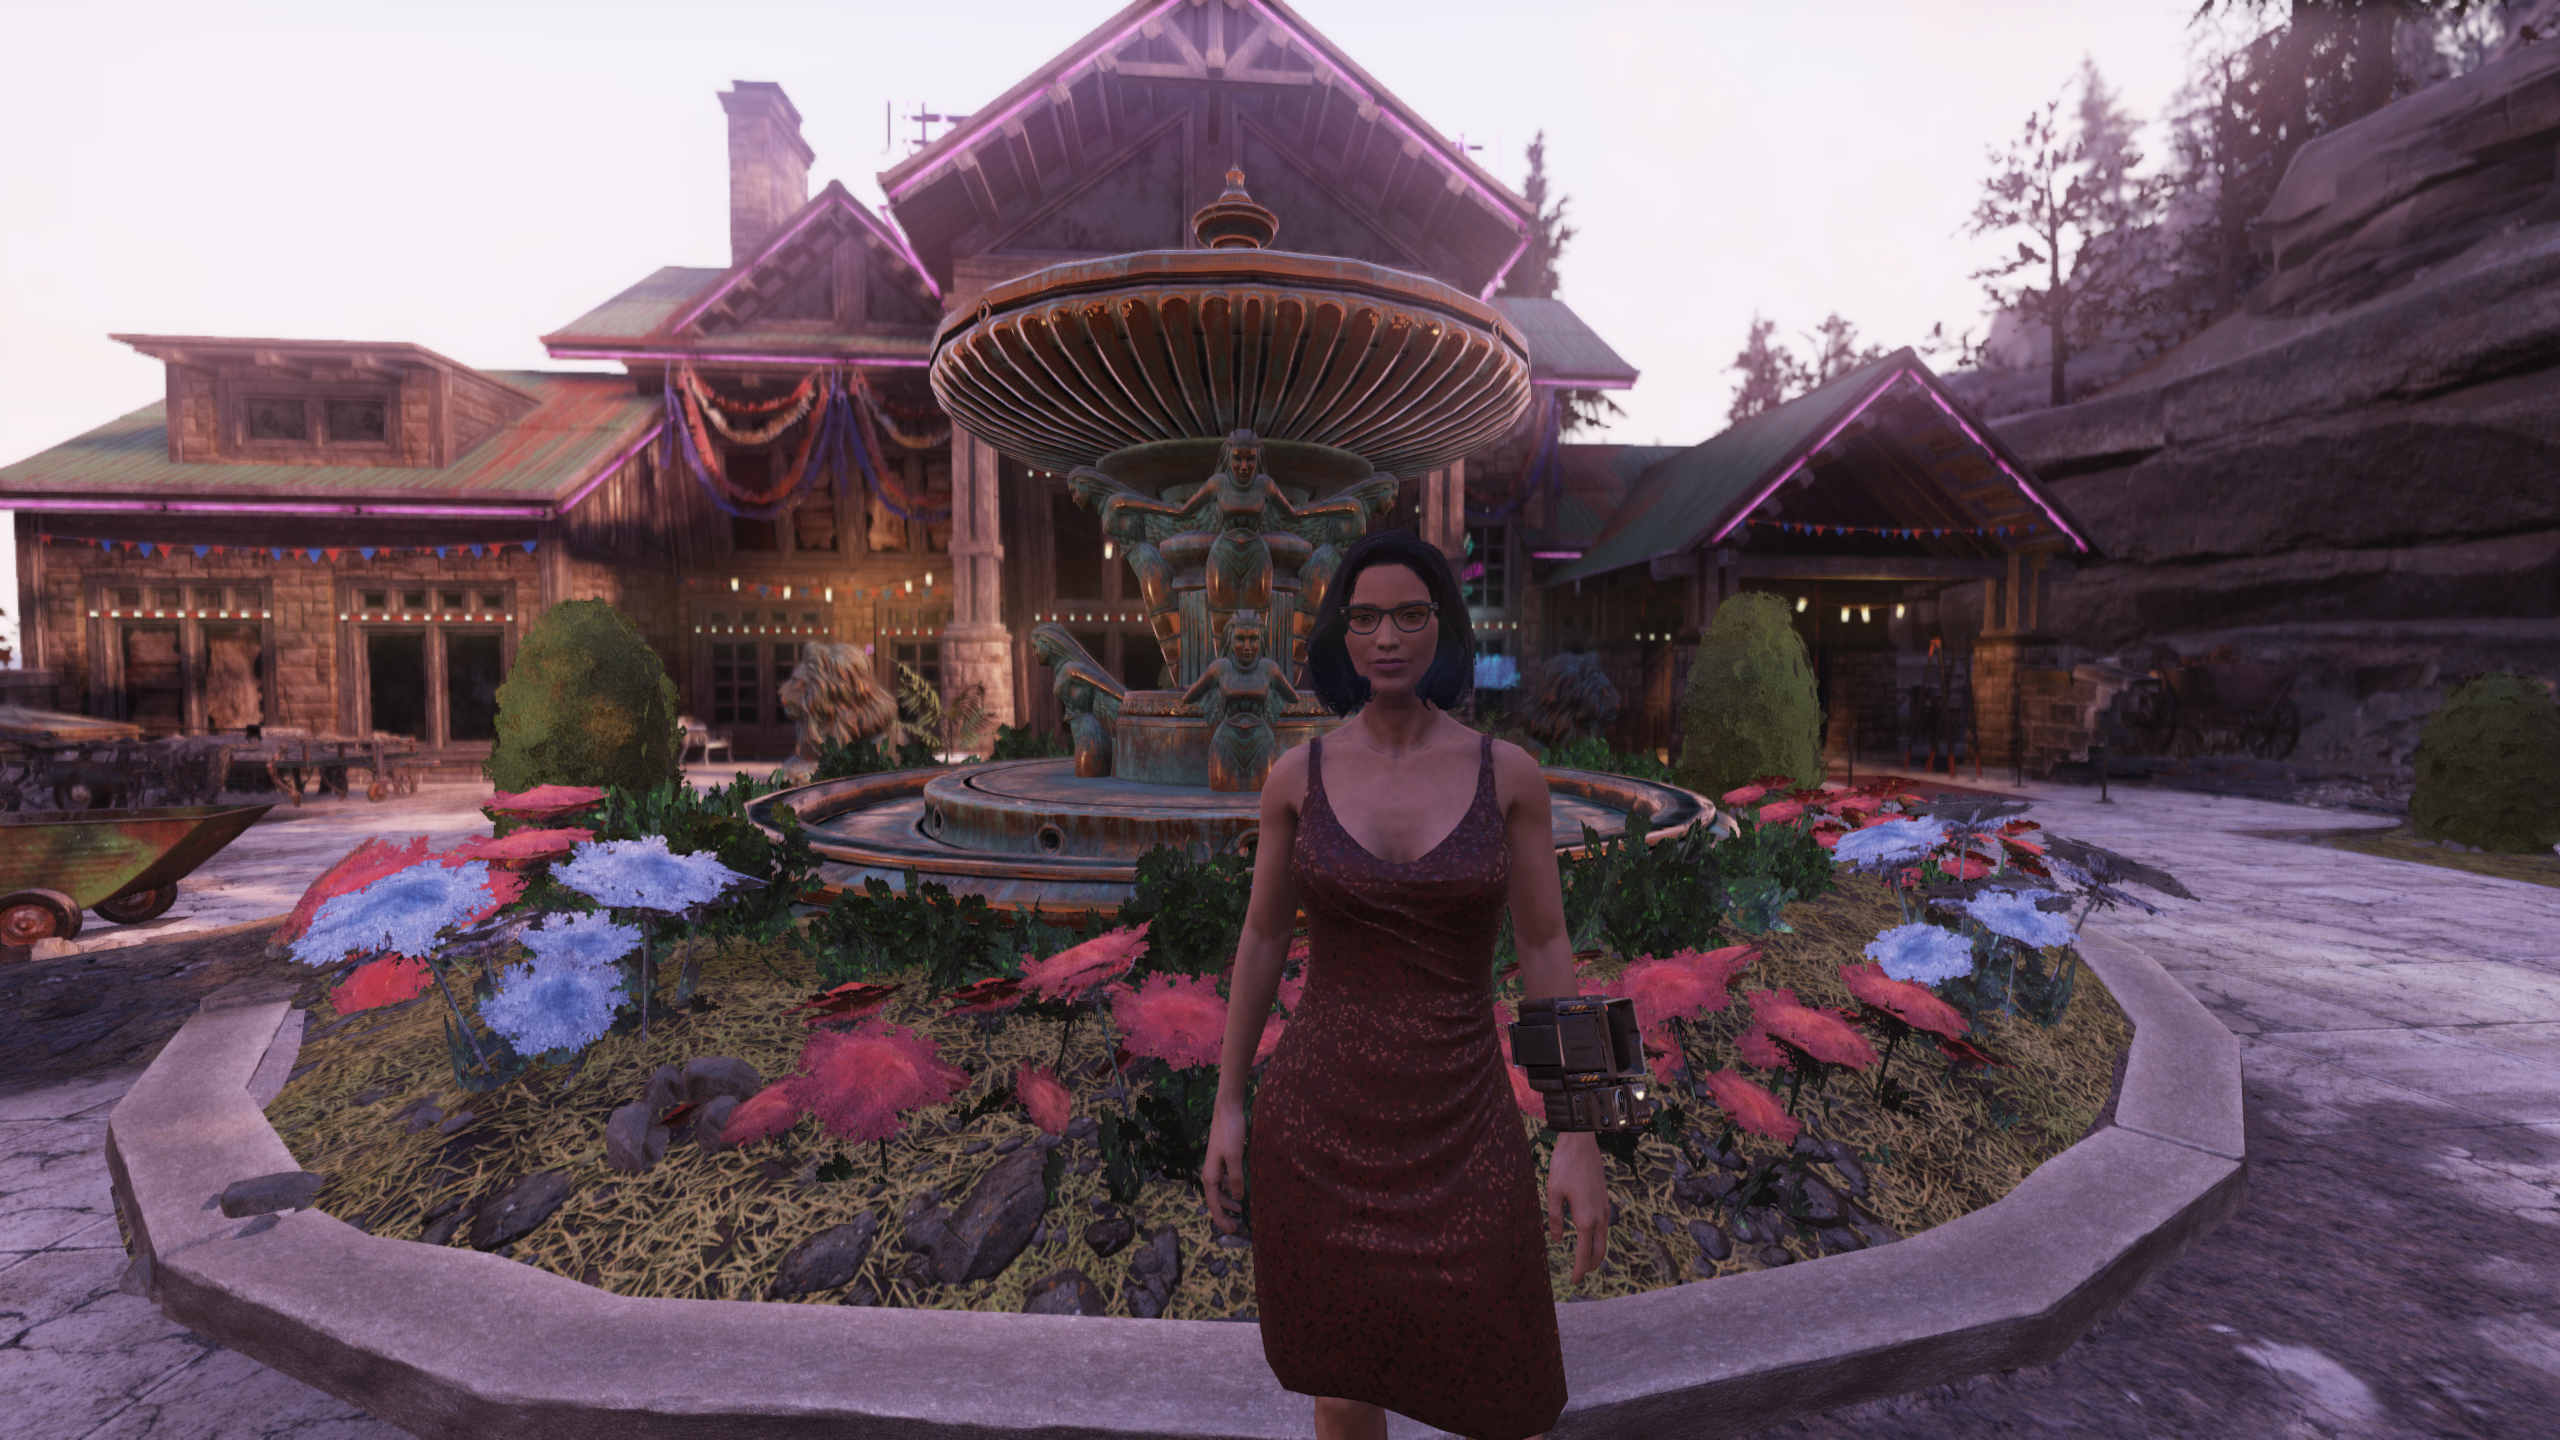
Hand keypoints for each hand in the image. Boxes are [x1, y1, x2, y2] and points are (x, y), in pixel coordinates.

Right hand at [1202, 1102, 1247, 1234]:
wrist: (1227, 1110)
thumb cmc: (1230, 1133)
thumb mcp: (1235, 1158)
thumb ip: (1237, 1178)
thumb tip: (1239, 1196)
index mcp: (1211, 1175)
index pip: (1213, 1204)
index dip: (1221, 1219)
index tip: (1231, 1231)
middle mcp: (1211, 1172)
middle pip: (1215, 1199)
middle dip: (1224, 1213)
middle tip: (1236, 1226)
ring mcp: (1216, 1165)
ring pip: (1219, 1190)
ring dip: (1227, 1201)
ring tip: (1240, 1209)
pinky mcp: (1222, 1158)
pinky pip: (1224, 1179)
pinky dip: (1230, 1188)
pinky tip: (1238, 1189)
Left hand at [1546, 1132, 1608, 1286]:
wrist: (1582, 1144)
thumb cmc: (1564, 1167)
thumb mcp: (1553, 1193)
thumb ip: (1555, 1219)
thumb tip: (1559, 1239)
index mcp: (1585, 1218)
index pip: (1585, 1252)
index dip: (1580, 1269)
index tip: (1574, 1281)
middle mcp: (1599, 1216)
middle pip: (1600, 1250)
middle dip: (1591, 1265)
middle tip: (1580, 1276)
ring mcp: (1604, 1207)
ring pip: (1604, 1238)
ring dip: (1596, 1252)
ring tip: (1585, 1261)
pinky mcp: (1604, 1199)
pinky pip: (1604, 1225)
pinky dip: (1598, 1238)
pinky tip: (1590, 1236)